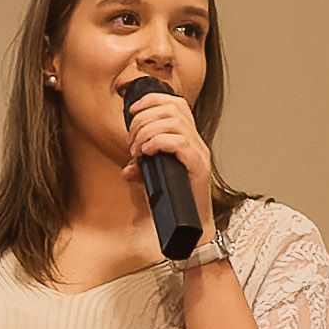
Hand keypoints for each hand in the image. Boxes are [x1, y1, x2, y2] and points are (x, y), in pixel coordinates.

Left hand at [119, 85, 216, 228]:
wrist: (189, 228)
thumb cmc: (173, 204)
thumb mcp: (151, 182)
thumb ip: (140, 170)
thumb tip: (128, 168)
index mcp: (188, 139)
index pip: (176, 103)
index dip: (152, 100)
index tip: (132, 110)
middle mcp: (197, 143)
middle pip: (173, 109)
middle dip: (144, 119)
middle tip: (131, 140)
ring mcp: (199, 154)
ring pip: (175, 123)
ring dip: (148, 131)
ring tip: (138, 149)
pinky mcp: (199, 167)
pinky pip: (180, 143)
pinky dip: (159, 142)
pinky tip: (147, 153)